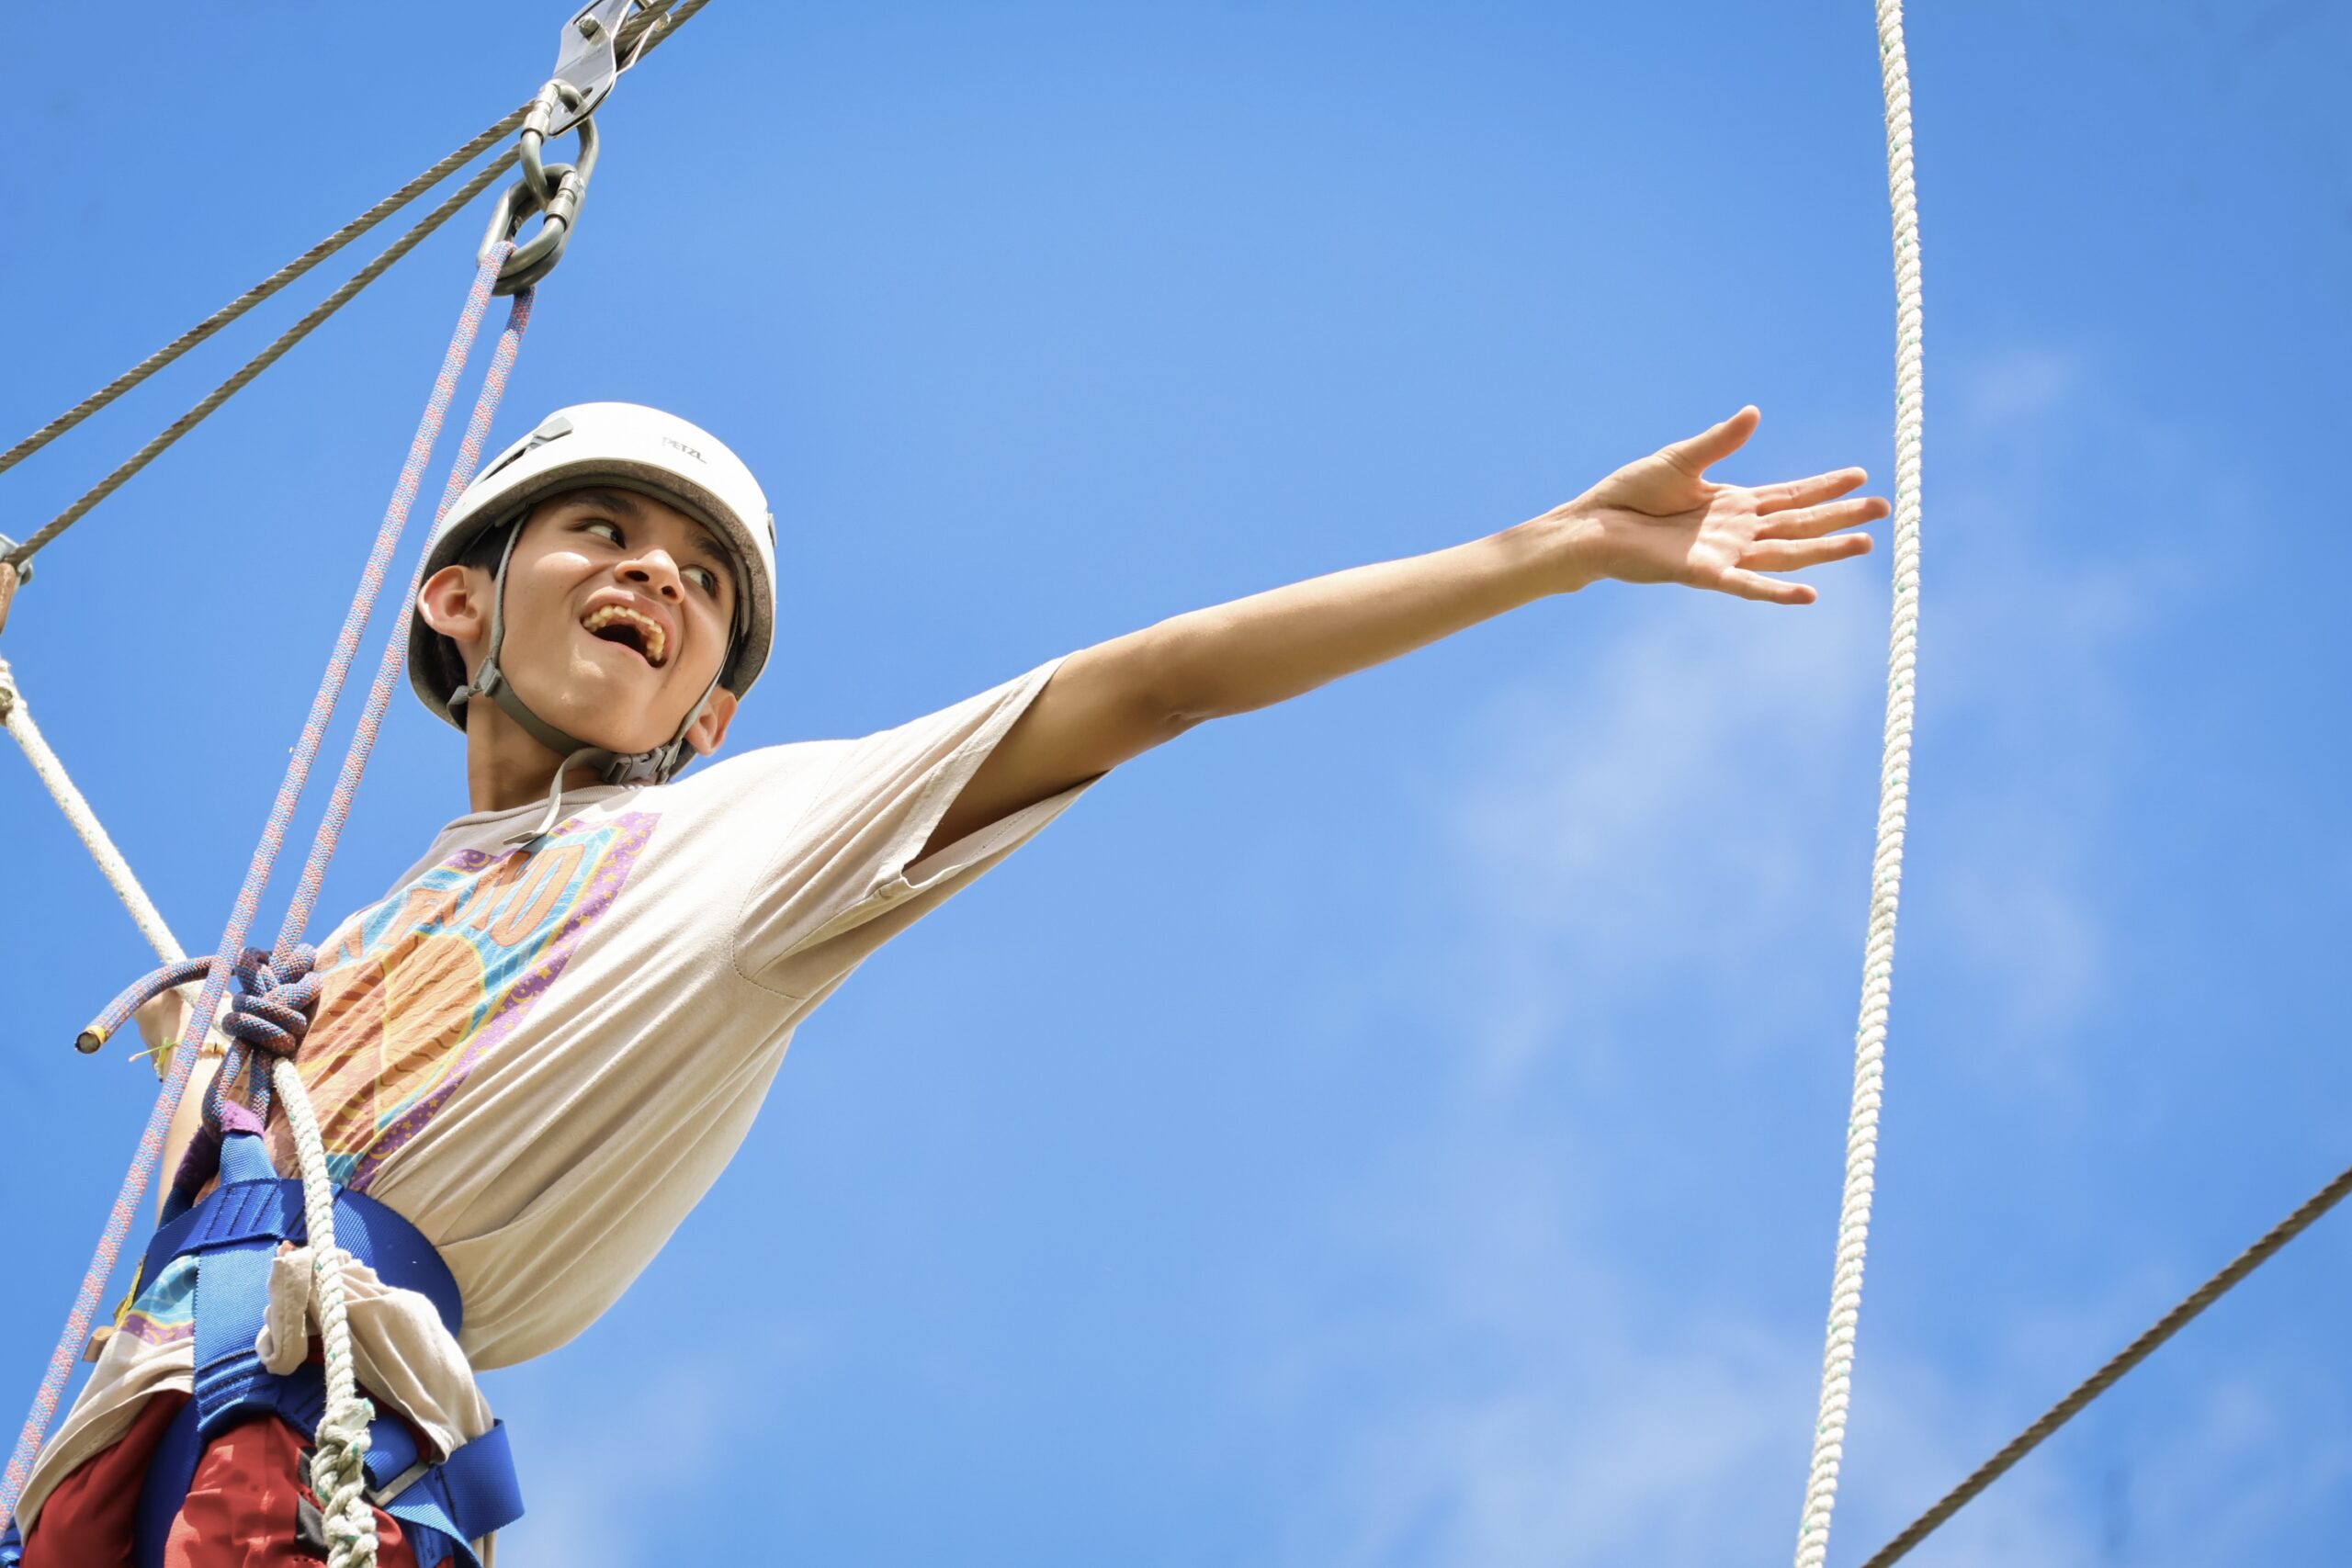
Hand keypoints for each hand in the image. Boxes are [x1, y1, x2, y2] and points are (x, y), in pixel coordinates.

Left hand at [1537, 406, 1884, 603]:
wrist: (1593, 524)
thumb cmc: (1630, 494)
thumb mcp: (1682, 460)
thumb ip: (1722, 440)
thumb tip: (1756, 412)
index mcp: (1733, 504)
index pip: (1790, 495)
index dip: (1825, 487)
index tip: (1861, 477)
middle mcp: (1736, 531)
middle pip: (1800, 523)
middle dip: (1842, 516)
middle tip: (1887, 508)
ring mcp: (1724, 554)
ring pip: (1787, 553)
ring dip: (1827, 549)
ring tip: (1868, 544)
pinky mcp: (1704, 574)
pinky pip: (1748, 585)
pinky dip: (1778, 591)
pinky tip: (1810, 594)